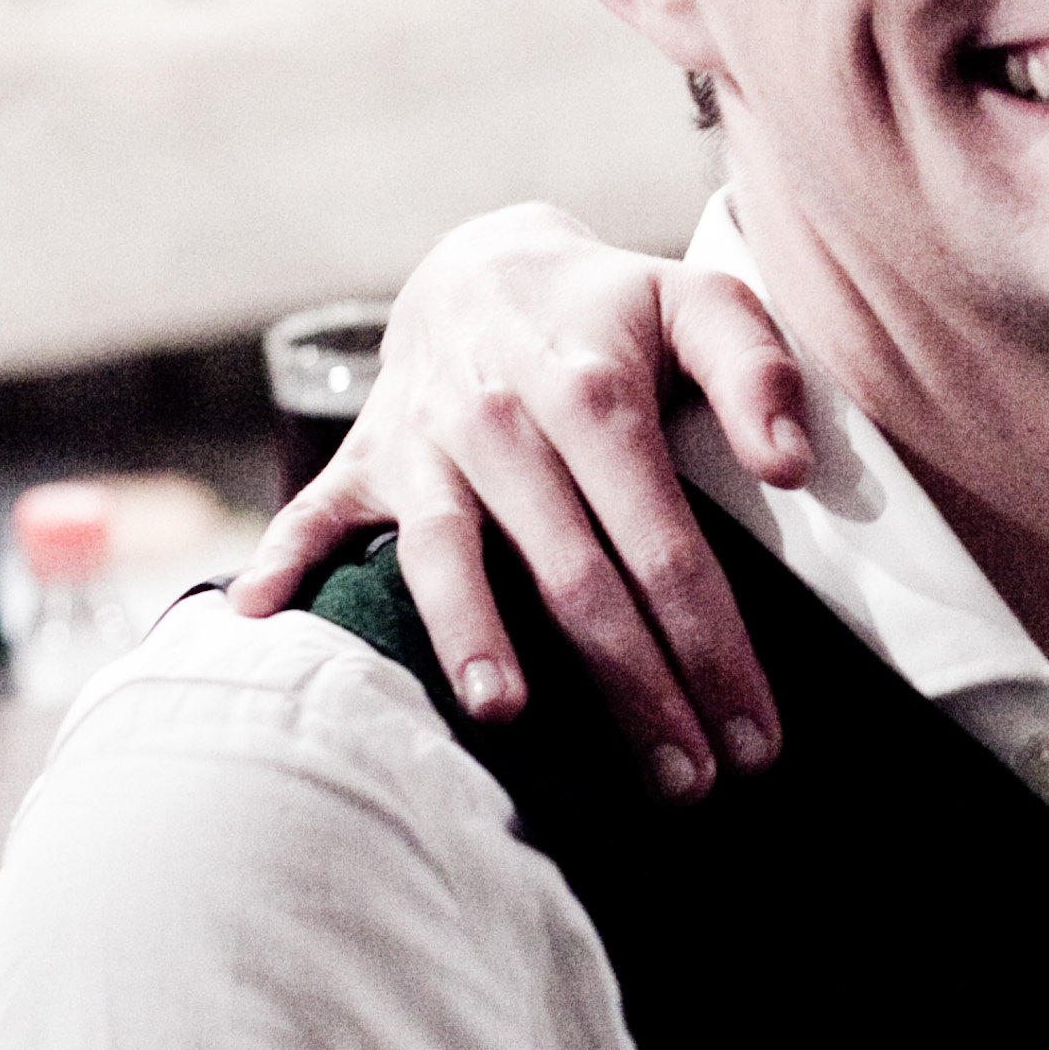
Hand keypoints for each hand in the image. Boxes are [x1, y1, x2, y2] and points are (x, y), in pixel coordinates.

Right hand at [229, 205, 817, 795]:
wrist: (484, 266)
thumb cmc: (613, 310)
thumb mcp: (700, 304)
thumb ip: (758, 374)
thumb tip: (791, 466)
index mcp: (595, 393)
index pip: (662, 540)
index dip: (711, 643)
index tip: (754, 737)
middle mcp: (503, 424)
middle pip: (571, 574)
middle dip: (632, 687)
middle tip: (686, 783)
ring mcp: (424, 447)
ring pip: (446, 554)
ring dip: (472, 637)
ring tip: (507, 712)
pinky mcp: (363, 464)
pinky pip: (314, 519)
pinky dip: (282, 564)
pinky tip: (257, 619)